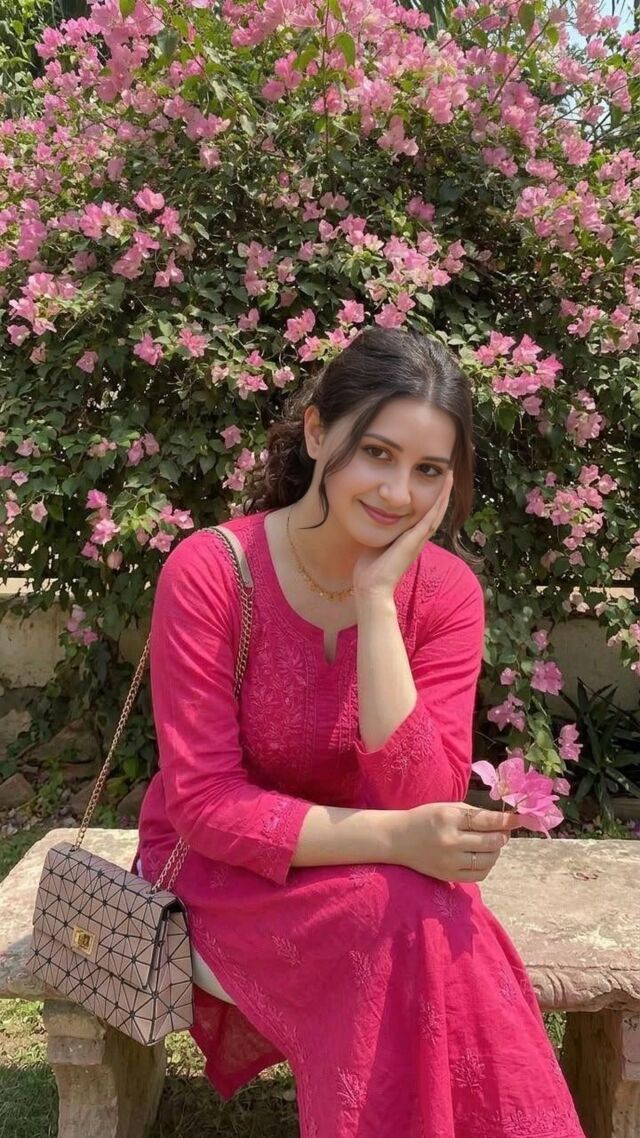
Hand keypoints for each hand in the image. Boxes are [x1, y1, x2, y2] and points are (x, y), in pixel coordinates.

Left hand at [352, 470, 453, 598]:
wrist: (372, 585)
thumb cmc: (371, 567)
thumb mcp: (377, 541)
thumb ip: (380, 530)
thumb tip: (372, 515)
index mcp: (410, 538)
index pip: (424, 515)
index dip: (432, 499)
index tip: (435, 482)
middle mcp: (418, 538)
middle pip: (435, 511)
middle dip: (442, 492)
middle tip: (448, 473)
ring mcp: (419, 539)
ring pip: (437, 512)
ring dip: (445, 493)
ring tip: (450, 474)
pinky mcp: (416, 540)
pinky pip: (431, 517)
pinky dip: (439, 502)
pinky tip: (444, 488)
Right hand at [391, 802, 520, 882]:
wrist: (398, 839)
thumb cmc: (425, 818)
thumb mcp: (447, 808)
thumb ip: (474, 813)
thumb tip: (502, 820)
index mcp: (449, 818)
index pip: (485, 820)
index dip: (505, 820)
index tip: (519, 819)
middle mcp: (450, 840)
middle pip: (489, 841)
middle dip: (502, 836)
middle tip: (504, 832)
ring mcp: (449, 861)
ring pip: (487, 859)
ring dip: (496, 851)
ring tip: (492, 844)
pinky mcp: (448, 875)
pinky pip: (479, 874)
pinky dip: (487, 865)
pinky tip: (483, 856)